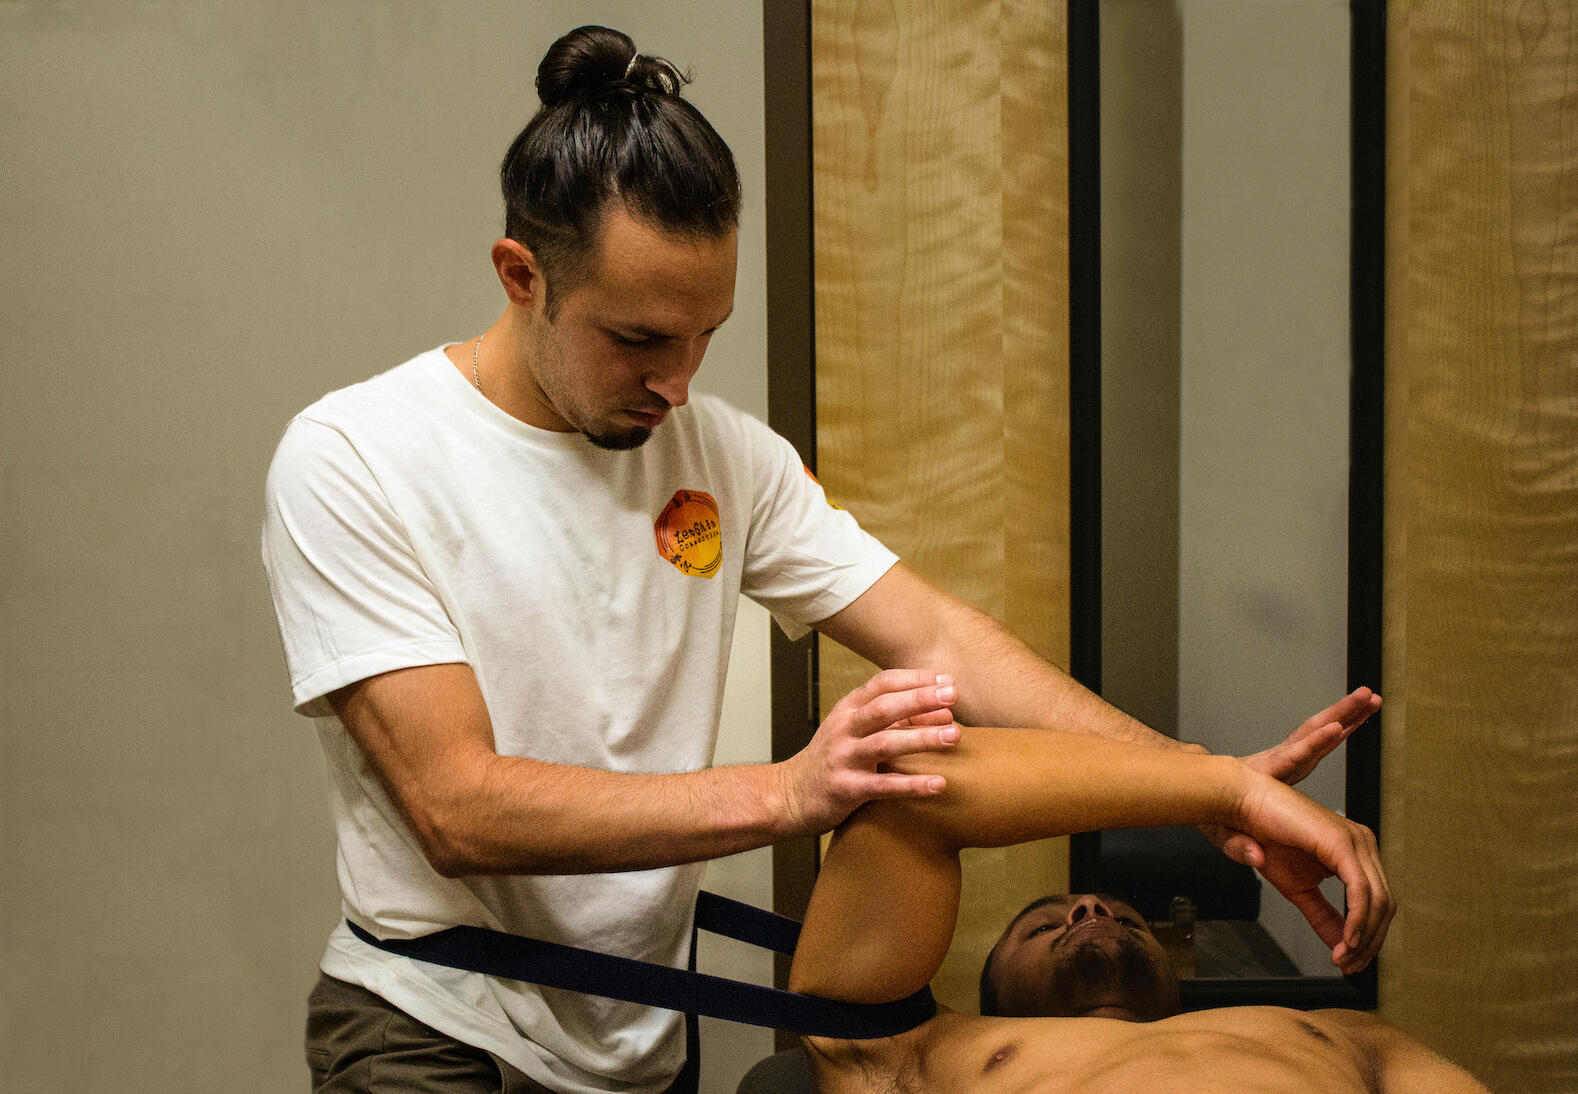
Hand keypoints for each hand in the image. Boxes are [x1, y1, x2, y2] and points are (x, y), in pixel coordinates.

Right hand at [776, 669, 959, 834]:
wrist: (789, 795)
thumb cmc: (832, 759)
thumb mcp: (852, 729)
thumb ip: (889, 718)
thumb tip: (940, 709)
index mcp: (848, 709)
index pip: (882, 683)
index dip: (915, 679)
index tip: (947, 681)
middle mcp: (845, 729)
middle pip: (884, 707)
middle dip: (920, 699)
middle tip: (953, 697)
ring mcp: (844, 758)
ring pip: (885, 743)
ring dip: (921, 738)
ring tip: (954, 735)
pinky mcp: (846, 789)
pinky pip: (883, 787)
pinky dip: (912, 785)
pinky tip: (939, 784)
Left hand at [1212, 687, 1380, 867]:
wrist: (1205, 792)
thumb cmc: (1214, 813)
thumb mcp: (1221, 833)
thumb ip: (1237, 845)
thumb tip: (1256, 858)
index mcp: (1263, 776)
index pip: (1290, 757)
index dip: (1312, 745)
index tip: (1333, 729)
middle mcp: (1278, 759)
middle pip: (1310, 732)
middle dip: (1339, 714)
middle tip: (1363, 697)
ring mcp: (1287, 756)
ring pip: (1319, 729)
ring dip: (1347, 713)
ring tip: (1373, 697)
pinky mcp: (1295, 758)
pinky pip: (1322, 738)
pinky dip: (1343, 725)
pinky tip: (1363, 714)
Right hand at [1233, 772, 1393, 973]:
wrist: (1239, 806)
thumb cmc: (1261, 835)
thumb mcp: (1297, 889)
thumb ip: (1322, 915)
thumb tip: (1340, 942)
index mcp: (1354, 851)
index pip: (1378, 900)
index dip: (1370, 936)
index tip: (1351, 961)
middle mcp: (1361, 842)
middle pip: (1385, 904)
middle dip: (1370, 942)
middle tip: (1349, 964)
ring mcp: (1355, 840)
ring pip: (1378, 901)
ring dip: (1364, 937)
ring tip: (1344, 957)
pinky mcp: (1341, 842)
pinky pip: (1360, 892)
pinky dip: (1356, 921)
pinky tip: (1346, 940)